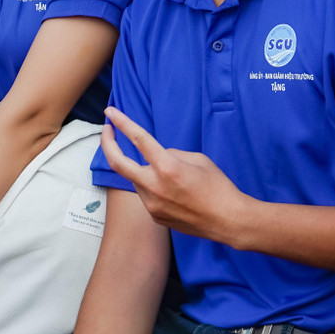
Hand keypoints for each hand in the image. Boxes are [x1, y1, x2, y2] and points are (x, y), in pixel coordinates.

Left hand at [100, 106, 247, 243]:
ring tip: (169, 174)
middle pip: (118, 163)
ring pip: (137, 179)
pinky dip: (153, 186)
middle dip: (107, 144)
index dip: (122, 123)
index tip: (110, 112)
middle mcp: (155, 187)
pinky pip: (147, 194)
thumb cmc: (218, 187)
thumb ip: (172, 154)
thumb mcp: (198, 159)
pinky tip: (174, 191)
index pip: (138, 139)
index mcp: (167, 167)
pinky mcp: (155, 216)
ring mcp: (152, 204)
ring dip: (143, 170)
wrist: (227, 221)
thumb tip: (158, 155)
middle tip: (106, 130)